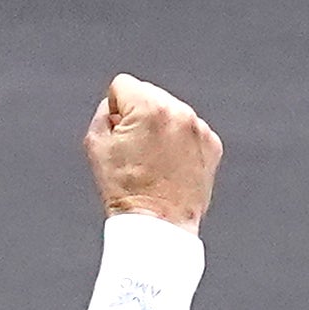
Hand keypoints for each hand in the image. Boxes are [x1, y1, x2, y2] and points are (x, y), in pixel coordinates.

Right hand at [83, 73, 219, 225]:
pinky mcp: (212, 145)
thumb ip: (102, 113)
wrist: (158, 224)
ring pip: (171, 111)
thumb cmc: (126, 190)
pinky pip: (190, 130)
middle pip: (150, 94)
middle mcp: (179, 112)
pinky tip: (172, 166)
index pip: (123, 85)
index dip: (114, 109)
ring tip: (155, 160)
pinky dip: (180, 143)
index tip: (120, 134)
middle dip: (140, 115)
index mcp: (149, 107)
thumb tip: (116, 107)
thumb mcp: (96, 145)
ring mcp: (199, 128)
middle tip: (137, 151)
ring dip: (162, 128)